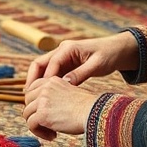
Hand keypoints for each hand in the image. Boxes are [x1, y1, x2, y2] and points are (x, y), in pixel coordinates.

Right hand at [23, 31, 138, 90]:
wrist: (118, 50)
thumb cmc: (109, 55)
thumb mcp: (97, 65)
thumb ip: (81, 73)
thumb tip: (65, 83)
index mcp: (69, 48)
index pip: (51, 62)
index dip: (45, 78)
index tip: (41, 94)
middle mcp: (62, 50)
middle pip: (40, 64)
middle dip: (32, 79)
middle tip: (28, 96)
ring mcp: (63, 57)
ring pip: (44, 69)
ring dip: (37, 83)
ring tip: (33, 99)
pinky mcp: (66, 64)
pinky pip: (52, 74)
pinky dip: (46, 84)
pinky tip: (45, 97)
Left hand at [23, 76, 98, 140]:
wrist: (93, 112)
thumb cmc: (87, 106)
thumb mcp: (70, 92)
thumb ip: (55, 95)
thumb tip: (44, 107)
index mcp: (52, 81)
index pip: (32, 88)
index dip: (34, 102)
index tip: (42, 112)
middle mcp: (45, 88)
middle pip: (27, 102)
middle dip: (34, 114)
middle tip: (47, 124)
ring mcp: (42, 101)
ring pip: (27, 114)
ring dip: (37, 125)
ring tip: (51, 132)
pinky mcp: (42, 114)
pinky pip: (31, 125)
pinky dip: (39, 133)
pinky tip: (53, 136)